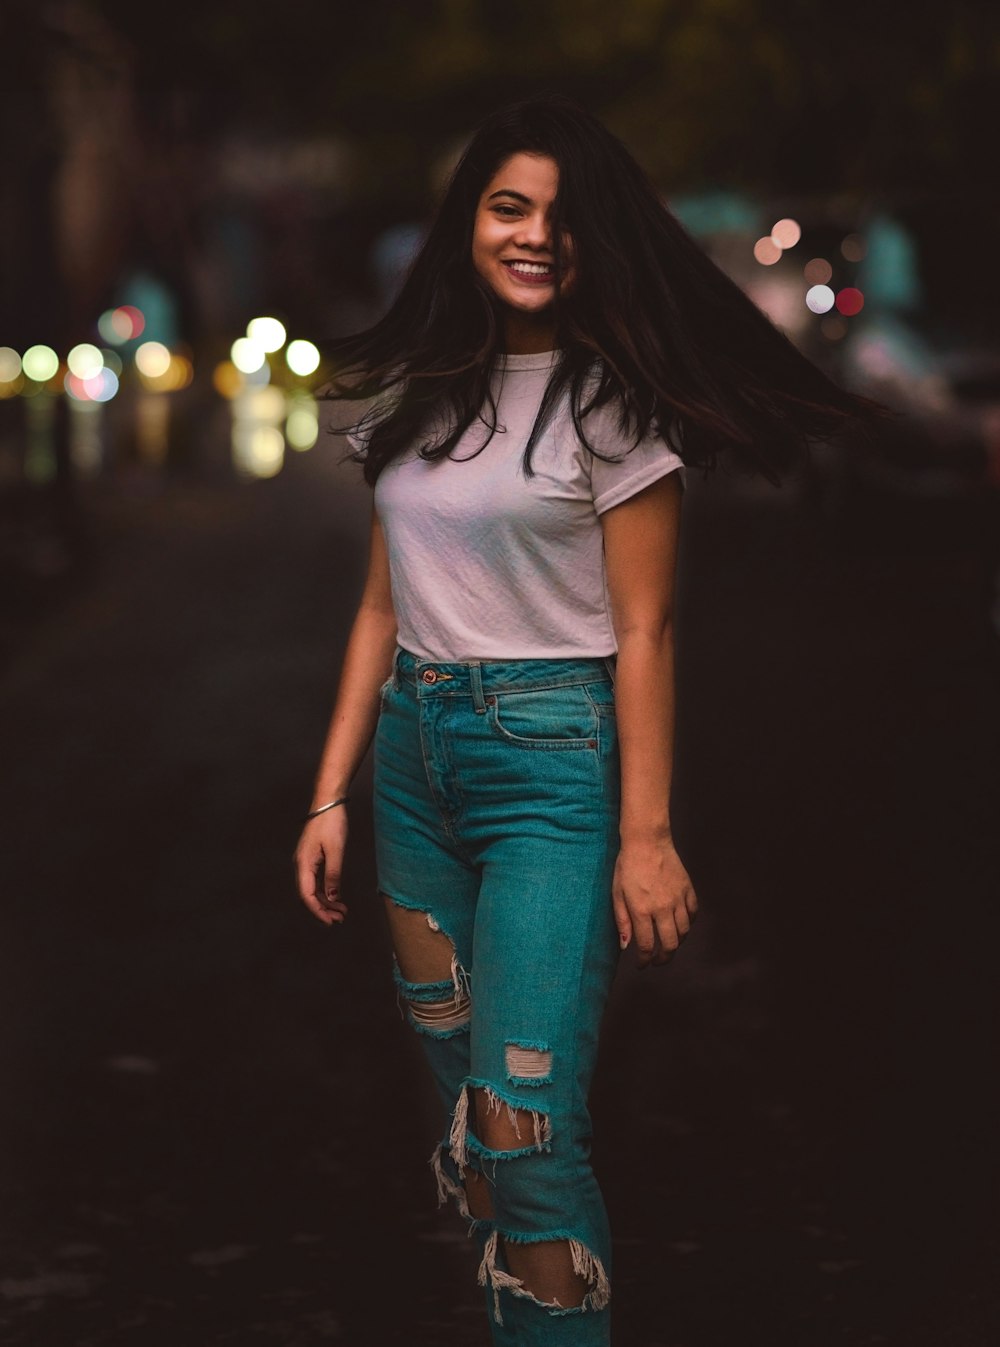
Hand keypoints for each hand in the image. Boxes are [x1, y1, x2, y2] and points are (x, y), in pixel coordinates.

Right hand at [294, 807, 349, 925]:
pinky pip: (316, 880)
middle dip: (323, 909)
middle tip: (339, 919)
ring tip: (341, 911)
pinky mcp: (312, 857)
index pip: (306, 895)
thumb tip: (332, 897)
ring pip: (312, 888)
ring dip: (326, 901)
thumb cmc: (331, 823)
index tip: (330, 921)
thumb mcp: (336, 850)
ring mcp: (306, 861)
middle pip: (308, 894)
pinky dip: (326, 890)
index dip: (318, 911)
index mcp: (303, 864)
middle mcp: (301, 865)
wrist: (328, 802)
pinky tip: (336, 896)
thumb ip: (333, 875)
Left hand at [612, 835, 696, 968]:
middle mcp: (662, 908)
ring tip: (668, 944)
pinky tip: (680, 924)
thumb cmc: (627, 866)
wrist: (647, 841)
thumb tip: (625, 946)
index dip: (645, 960)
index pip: (647, 946)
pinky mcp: (688, 889)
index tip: (642, 964)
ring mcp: (678, 899)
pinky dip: (688, 923)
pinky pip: (693, 913)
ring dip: (676, 942)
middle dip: (664, 958)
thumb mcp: (617, 893)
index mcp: (642, 910)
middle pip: (670, 944)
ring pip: (684, 932)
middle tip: (657, 961)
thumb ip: (622, 921)